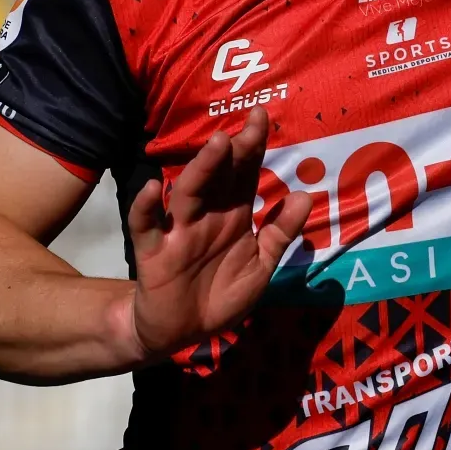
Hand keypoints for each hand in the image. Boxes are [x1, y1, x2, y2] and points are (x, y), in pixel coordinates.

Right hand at [120, 107, 308, 360]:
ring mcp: (179, 232)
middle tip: (248, 123)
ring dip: (202, 168)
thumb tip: (304, 195)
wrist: (183, 332)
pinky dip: (146, 208)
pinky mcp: (153, 254)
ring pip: (188, 193)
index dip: (253, 147)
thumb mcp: (261, 266)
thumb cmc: (222, 294)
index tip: (262, 116)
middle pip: (220, 176)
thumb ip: (281, 234)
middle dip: (234, 149)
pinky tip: (153, 189)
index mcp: (234, 215)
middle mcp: (207, 216)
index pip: (245, 173)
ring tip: (218, 143)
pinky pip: (145, 227)